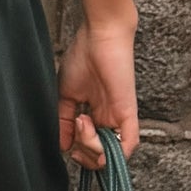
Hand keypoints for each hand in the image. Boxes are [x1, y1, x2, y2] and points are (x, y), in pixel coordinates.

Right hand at [58, 17, 139, 165]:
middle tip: (75, 130)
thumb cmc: (83, 55)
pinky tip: (96, 137)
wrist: (100, 35)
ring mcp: (119, 117)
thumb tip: (62, 145)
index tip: (66, 140)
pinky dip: (115, 153)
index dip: (76, 150)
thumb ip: (63, 121)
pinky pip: (129, 143)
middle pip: (99, 155)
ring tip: (83, 123)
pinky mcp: (128, 112)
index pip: (87, 147)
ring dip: (92, 149)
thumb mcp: (65, 94)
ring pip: (111, 154)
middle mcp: (108, 119)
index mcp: (95, 114)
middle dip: (83, 152)